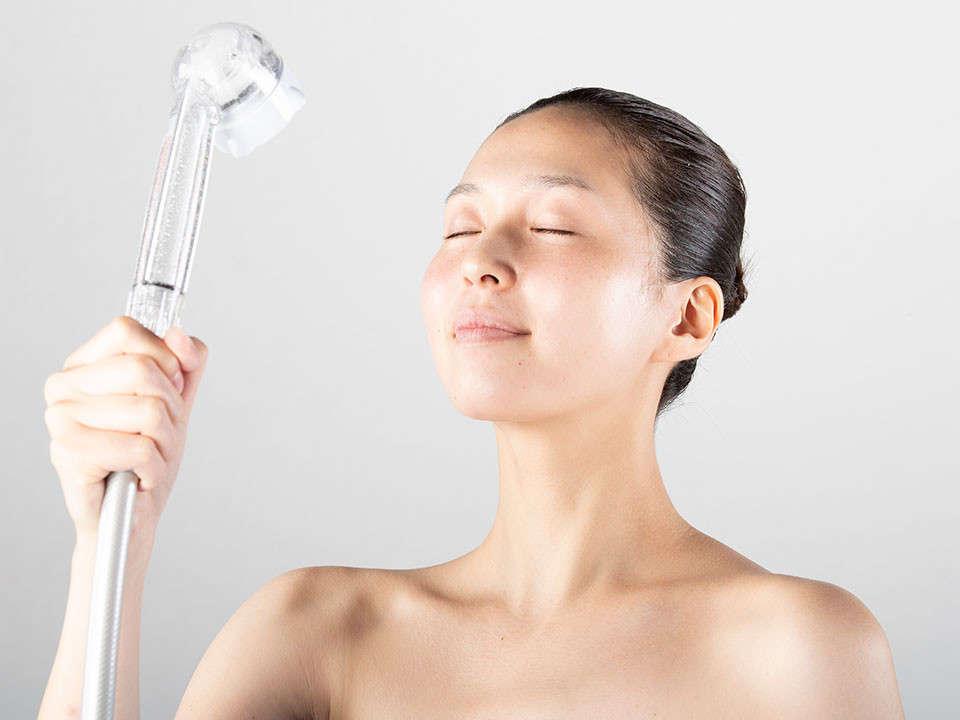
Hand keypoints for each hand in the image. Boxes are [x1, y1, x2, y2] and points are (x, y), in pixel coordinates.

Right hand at [43, 315, 207, 537]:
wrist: (131, 515)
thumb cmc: (146, 457)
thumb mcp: (177, 401)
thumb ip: (186, 363)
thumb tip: (179, 334)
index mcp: (83, 365)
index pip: (128, 330)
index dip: (164, 359)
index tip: (169, 389)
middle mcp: (62, 387)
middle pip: (143, 370)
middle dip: (171, 408)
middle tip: (159, 434)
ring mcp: (60, 419)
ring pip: (148, 410)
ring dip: (165, 442)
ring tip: (149, 456)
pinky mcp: (68, 453)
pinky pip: (140, 447)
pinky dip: (154, 467)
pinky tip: (139, 475)